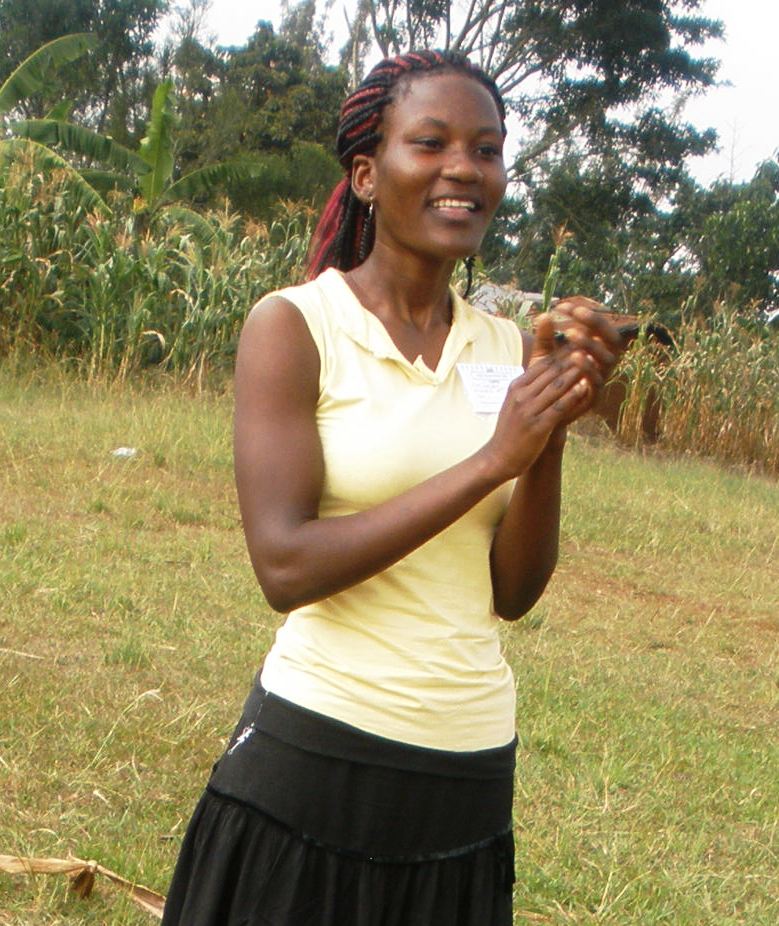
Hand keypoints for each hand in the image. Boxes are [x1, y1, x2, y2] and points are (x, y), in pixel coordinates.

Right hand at [481, 348, 590, 481]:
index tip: (579, 344)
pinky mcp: (538, 426)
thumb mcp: (514, 403)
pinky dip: (574, 395)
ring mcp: (528, 410)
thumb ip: (528, 388)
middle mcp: (521, 395)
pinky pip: (559, 406)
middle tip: (591, 347)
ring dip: (576, 372)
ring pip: (556, 386)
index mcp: (516, 387)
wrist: (499, 457)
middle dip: (572, 358)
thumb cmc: (510, 430)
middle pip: (551, 372)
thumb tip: (545, 372)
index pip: (542, 364)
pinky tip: (586, 387)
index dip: (562, 353)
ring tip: (593, 362)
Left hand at [530, 298, 624, 425]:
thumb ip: (544, 337)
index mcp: (593, 349)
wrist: (541, 412)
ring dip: (591, 343)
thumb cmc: (544, 381)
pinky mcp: (595, 395)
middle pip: (612, 337)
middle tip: (577, 313)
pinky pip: (598, 379)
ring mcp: (601, 378)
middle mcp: (602, 362)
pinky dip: (588, 366)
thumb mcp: (543, 356)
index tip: (563, 306)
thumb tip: (543, 314)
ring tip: (571, 333)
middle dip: (596, 323)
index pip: (597, 326)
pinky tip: (575, 356)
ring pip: (607, 357)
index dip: (585, 314)